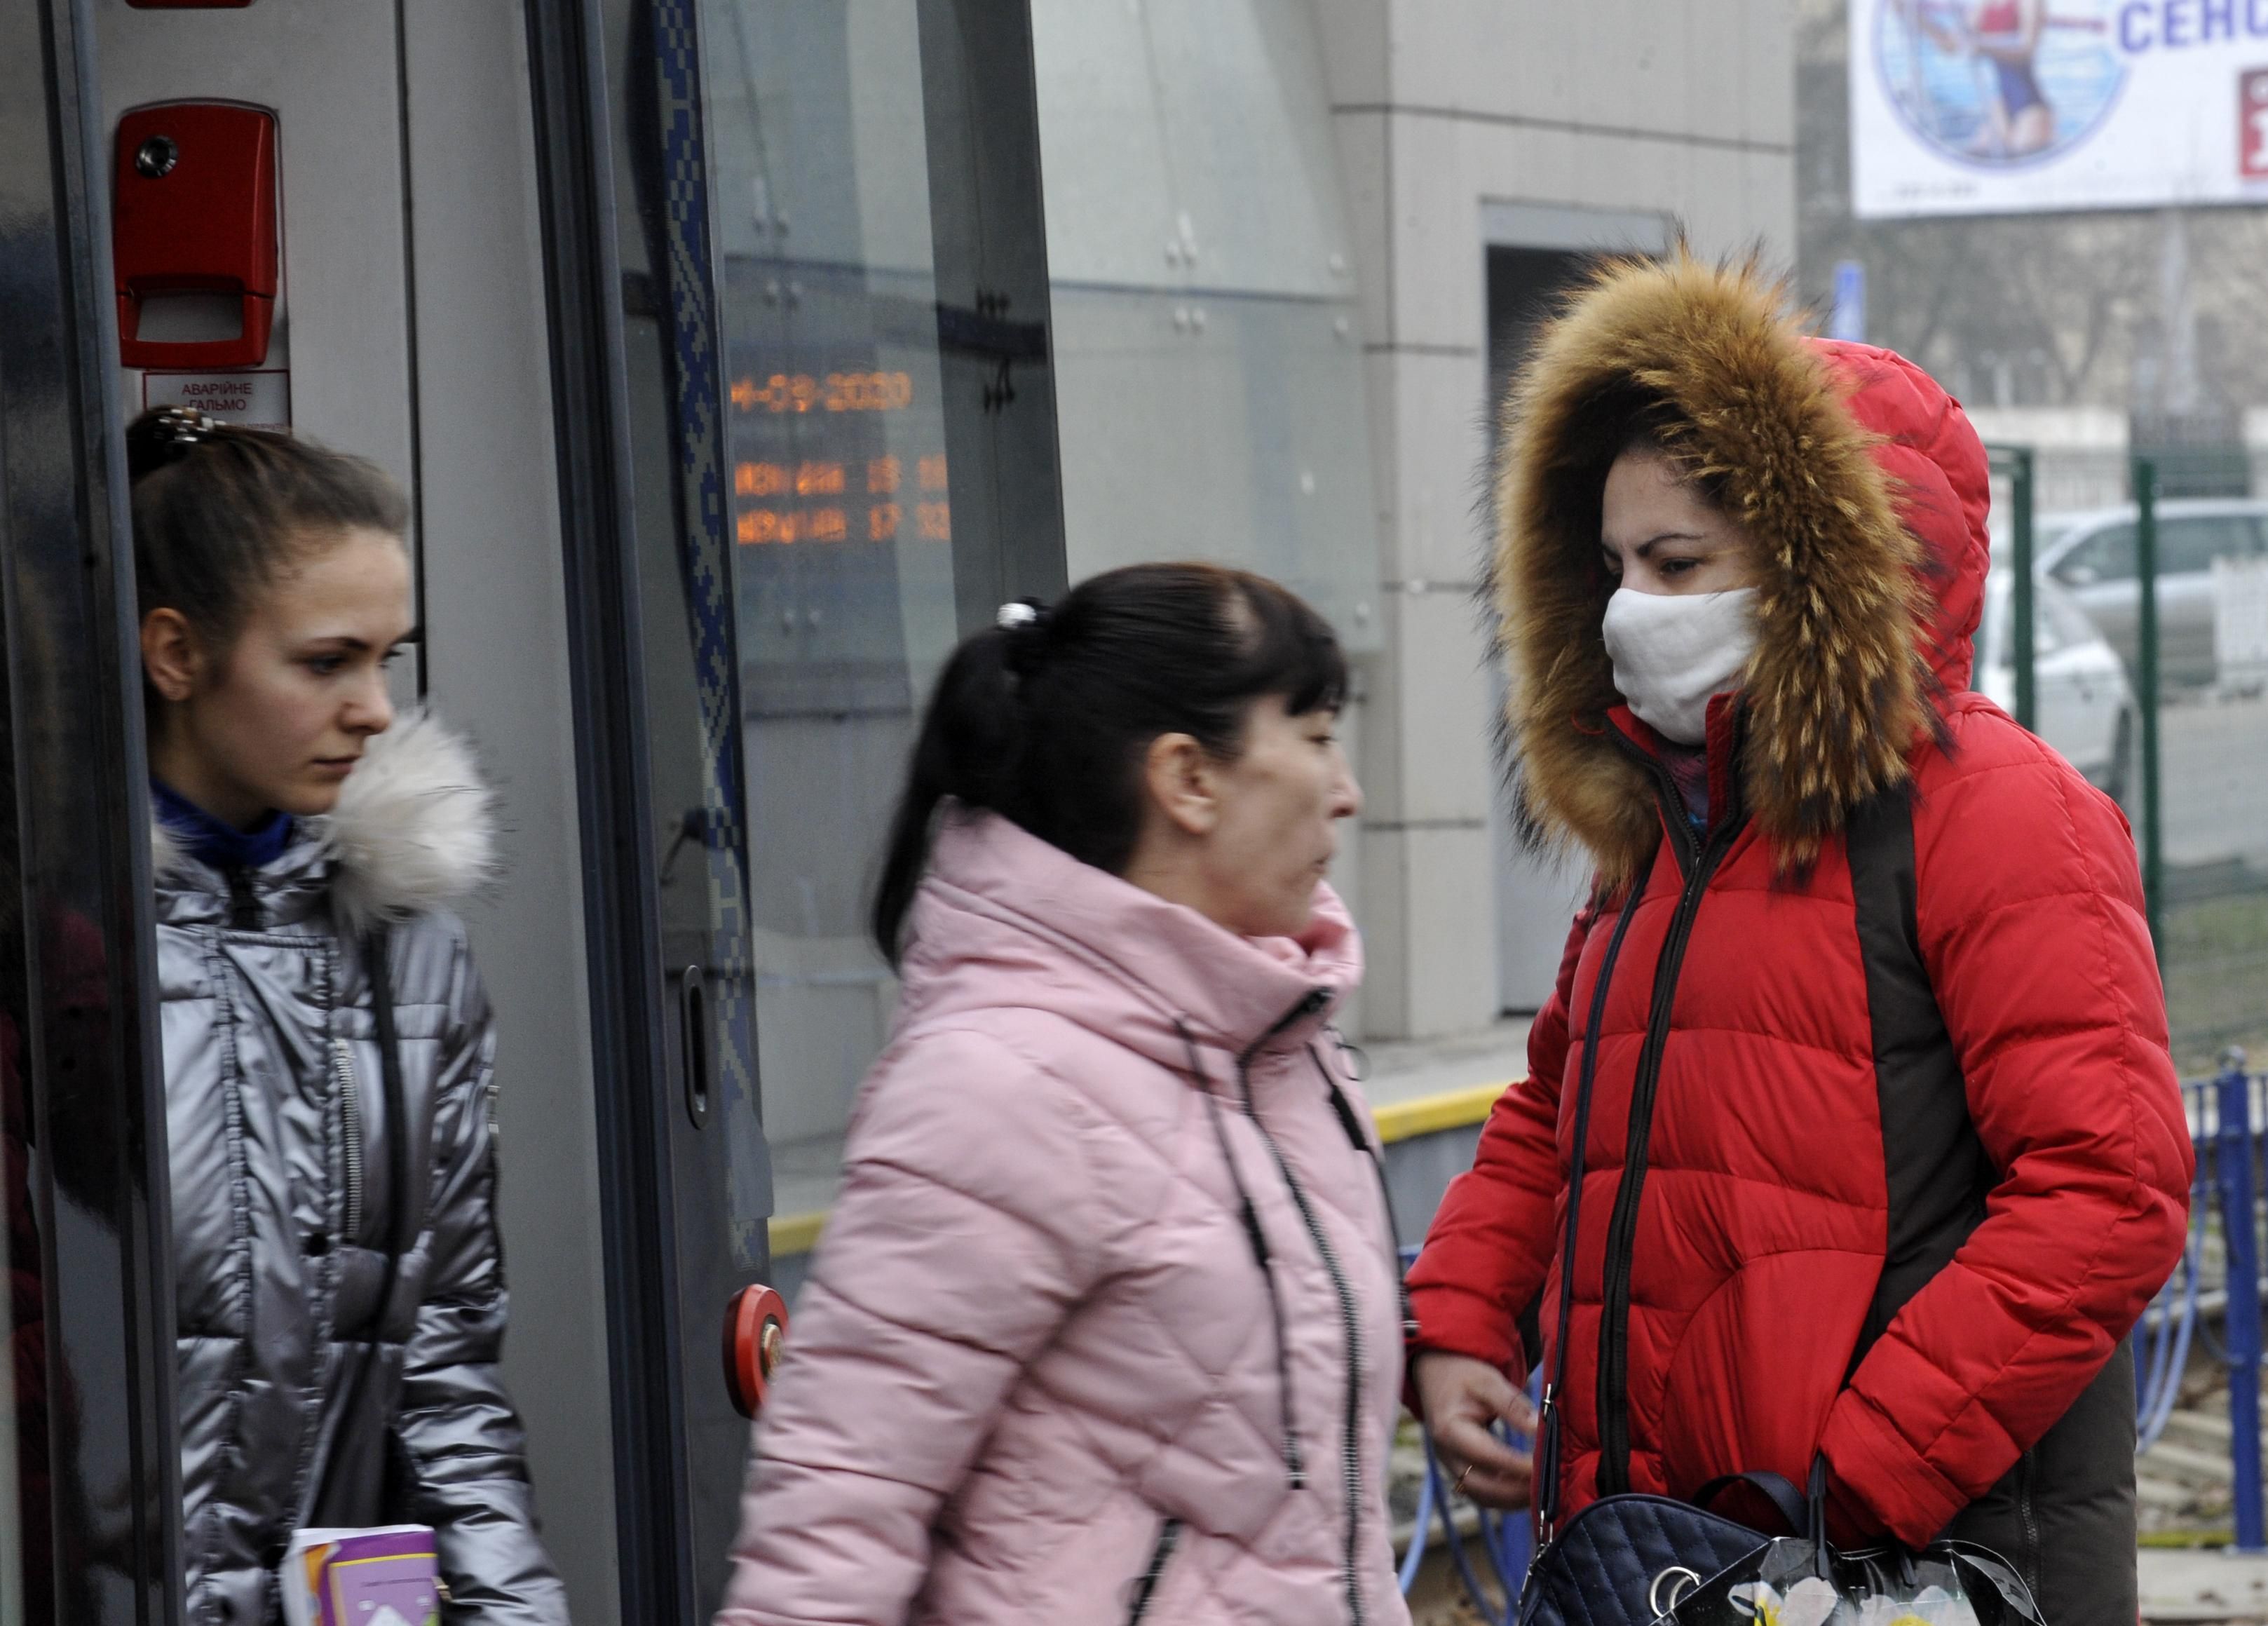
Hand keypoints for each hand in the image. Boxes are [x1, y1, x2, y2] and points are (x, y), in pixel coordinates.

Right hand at [1412, 1351, 1537, 1509]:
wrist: (1438, 1375)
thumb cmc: (1463, 1376)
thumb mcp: (1487, 1380)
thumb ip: (1512, 1405)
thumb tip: (1538, 1429)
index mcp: (1449, 1430)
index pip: (1486, 1456)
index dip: (1516, 1466)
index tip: (1543, 1467)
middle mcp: (1447, 1454)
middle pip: (1481, 1488)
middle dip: (1516, 1492)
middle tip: (1548, 1486)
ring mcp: (1451, 1466)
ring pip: (1482, 1497)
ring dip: (1513, 1500)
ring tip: (1543, 1492)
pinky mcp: (1460, 1470)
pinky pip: (1483, 1493)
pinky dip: (1506, 1497)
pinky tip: (1528, 1490)